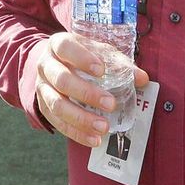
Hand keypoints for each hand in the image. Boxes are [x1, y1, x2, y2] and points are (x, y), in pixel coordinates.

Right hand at [26, 33, 150, 148]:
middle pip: (61, 80)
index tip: (101, 71)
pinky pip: (57, 123)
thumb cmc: (80, 56)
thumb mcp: (97, 52)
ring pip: (57, 105)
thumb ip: (118, 63)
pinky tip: (94, 139)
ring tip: (104, 127)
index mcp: (58, 45)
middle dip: (87, 93)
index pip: (65, 47)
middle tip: (110, 104)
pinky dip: (76, 133)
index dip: (81, 58)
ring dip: (81, 118)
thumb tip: (142, 78)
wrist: (53, 63)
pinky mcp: (43, 107)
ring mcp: (42, 87)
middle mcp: (46, 65)